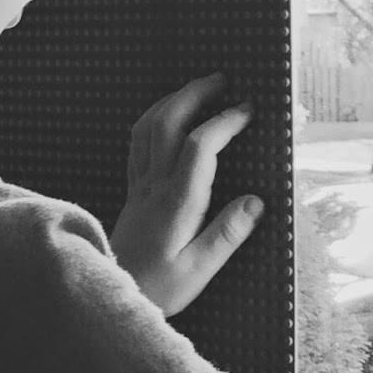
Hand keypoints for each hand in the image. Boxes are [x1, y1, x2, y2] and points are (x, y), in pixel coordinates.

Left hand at [111, 72, 261, 316]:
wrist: (115, 292)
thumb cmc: (159, 287)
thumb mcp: (199, 271)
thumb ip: (227, 234)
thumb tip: (257, 200)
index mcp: (178, 202)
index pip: (200, 146)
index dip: (224, 122)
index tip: (248, 109)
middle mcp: (156, 184)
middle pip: (169, 123)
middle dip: (195, 94)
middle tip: (222, 79)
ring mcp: (141, 183)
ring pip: (149, 126)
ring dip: (174, 99)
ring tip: (198, 87)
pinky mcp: (133, 188)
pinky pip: (138, 140)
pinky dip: (154, 117)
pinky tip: (167, 114)